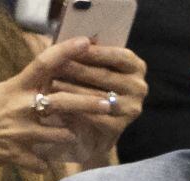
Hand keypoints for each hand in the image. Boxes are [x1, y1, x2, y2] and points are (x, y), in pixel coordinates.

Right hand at [0, 38, 120, 180]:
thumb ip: (23, 90)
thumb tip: (44, 82)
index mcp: (15, 87)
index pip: (44, 63)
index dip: (67, 51)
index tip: (88, 42)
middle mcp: (21, 107)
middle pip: (64, 101)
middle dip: (90, 102)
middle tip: (110, 103)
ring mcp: (19, 132)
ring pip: (59, 134)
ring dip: (68, 136)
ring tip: (73, 137)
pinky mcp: (15, 155)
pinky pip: (41, 163)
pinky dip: (44, 164)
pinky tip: (44, 165)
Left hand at [48, 42, 147, 166]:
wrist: (93, 133)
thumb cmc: (90, 92)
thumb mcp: (93, 71)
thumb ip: (90, 56)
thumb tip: (76, 39)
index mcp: (137, 67)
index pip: (117, 55)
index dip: (94, 52)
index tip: (71, 46)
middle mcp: (139, 87)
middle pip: (105, 76)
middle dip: (78, 69)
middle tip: (55, 65)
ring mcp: (131, 108)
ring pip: (97, 96)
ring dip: (72, 90)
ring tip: (51, 84)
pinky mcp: (119, 128)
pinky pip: (93, 116)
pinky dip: (74, 110)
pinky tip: (57, 105)